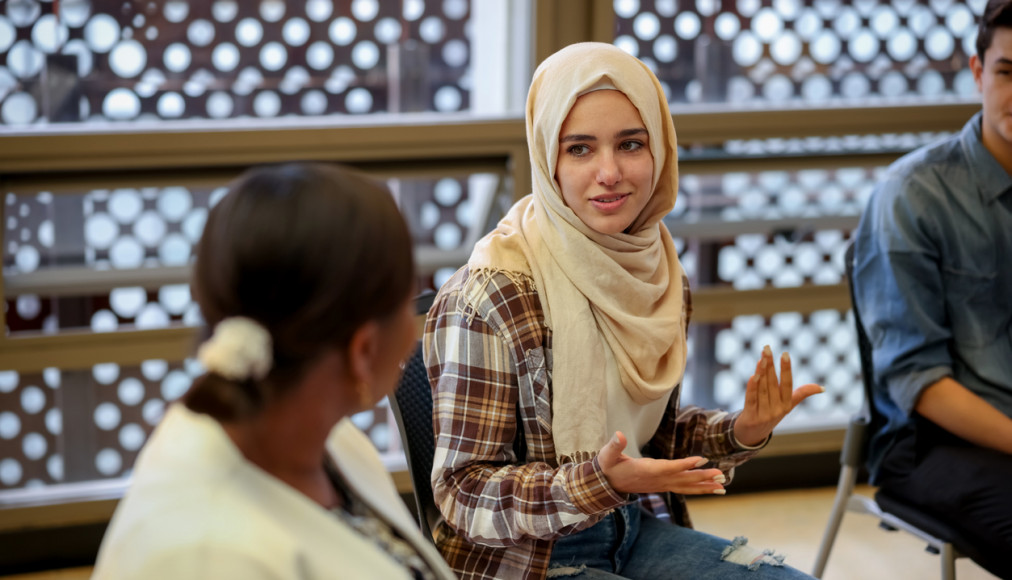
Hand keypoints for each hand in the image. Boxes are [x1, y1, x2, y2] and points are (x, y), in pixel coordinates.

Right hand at [598, 431, 726, 495]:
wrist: (607, 485)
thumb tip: (618, 435)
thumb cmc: (608, 467)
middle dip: (702, 478)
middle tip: (720, 475)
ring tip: (722, 486)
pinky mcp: (663, 485)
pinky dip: (697, 488)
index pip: (669, 467)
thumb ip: (614, 446)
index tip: (701, 460)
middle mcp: (657, 480)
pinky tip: (709, 487)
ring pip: (686, 487)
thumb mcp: (607, 455)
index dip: (685, 464)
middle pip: (683, 480)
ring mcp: (661, 484)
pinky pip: (683, 488)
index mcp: (647, 471)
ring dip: (704, 486)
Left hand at [734, 345, 823, 446]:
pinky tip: (753, 376)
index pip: (788, 384)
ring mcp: (764, 414)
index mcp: (787, 404)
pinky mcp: (750, 416)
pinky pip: (751, 399)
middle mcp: (777, 409)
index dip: (786, 369)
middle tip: (767, 348)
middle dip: (770, 365)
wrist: (753, 434)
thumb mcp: (788, 405)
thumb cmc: (771, 414)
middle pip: (773, 384)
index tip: (785, 354)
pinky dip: (752, 388)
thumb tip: (822, 388)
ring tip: (761, 358)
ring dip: (761, 373)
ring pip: (762, 390)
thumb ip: (802, 394)